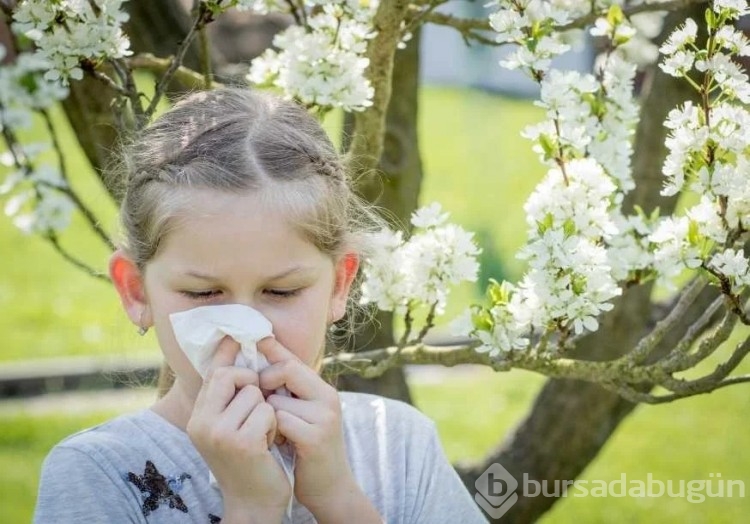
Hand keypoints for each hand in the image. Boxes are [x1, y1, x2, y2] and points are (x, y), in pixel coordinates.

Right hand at [187, 337, 290, 520]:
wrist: (254, 504)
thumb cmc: (249, 461)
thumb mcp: (231, 427)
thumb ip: (230, 396)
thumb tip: (234, 353)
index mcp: (198, 418)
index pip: (212, 374)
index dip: (227, 353)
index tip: (237, 334)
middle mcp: (202, 423)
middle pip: (230, 375)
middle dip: (252, 384)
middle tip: (260, 404)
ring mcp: (219, 433)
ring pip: (253, 393)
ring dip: (266, 411)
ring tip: (262, 434)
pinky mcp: (241, 441)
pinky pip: (266, 410)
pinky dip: (273, 425)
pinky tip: (268, 445)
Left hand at [258, 338, 359, 515]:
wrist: (328, 487)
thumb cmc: (306, 449)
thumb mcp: (301, 414)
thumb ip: (287, 391)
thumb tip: (259, 365)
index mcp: (322, 390)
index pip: (293, 358)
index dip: (273, 348)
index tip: (256, 337)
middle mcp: (327, 398)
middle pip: (287, 369)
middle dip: (265, 380)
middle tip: (260, 397)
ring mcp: (324, 416)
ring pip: (276, 400)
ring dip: (267, 417)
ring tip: (275, 432)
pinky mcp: (315, 437)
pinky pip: (279, 421)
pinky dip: (272, 432)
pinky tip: (280, 443)